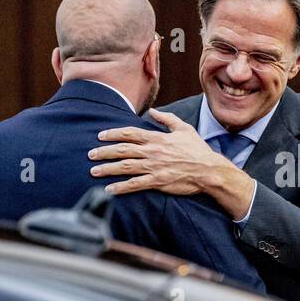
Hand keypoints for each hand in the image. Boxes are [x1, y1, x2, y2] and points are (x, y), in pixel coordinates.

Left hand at [88, 108, 227, 195]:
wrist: (208, 170)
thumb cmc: (197, 150)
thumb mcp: (184, 129)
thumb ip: (167, 119)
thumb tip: (153, 111)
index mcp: (157, 138)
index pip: (130, 133)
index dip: (113, 134)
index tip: (100, 135)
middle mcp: (152, 152)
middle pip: (122, 150)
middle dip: (104, 152)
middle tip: (91, 154)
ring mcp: (153, 167)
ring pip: (124, 167)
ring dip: (107, 169)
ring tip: (94, 171)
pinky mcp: (157, 182)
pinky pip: (135, 184)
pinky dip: (121, 187)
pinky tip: (109, 190)